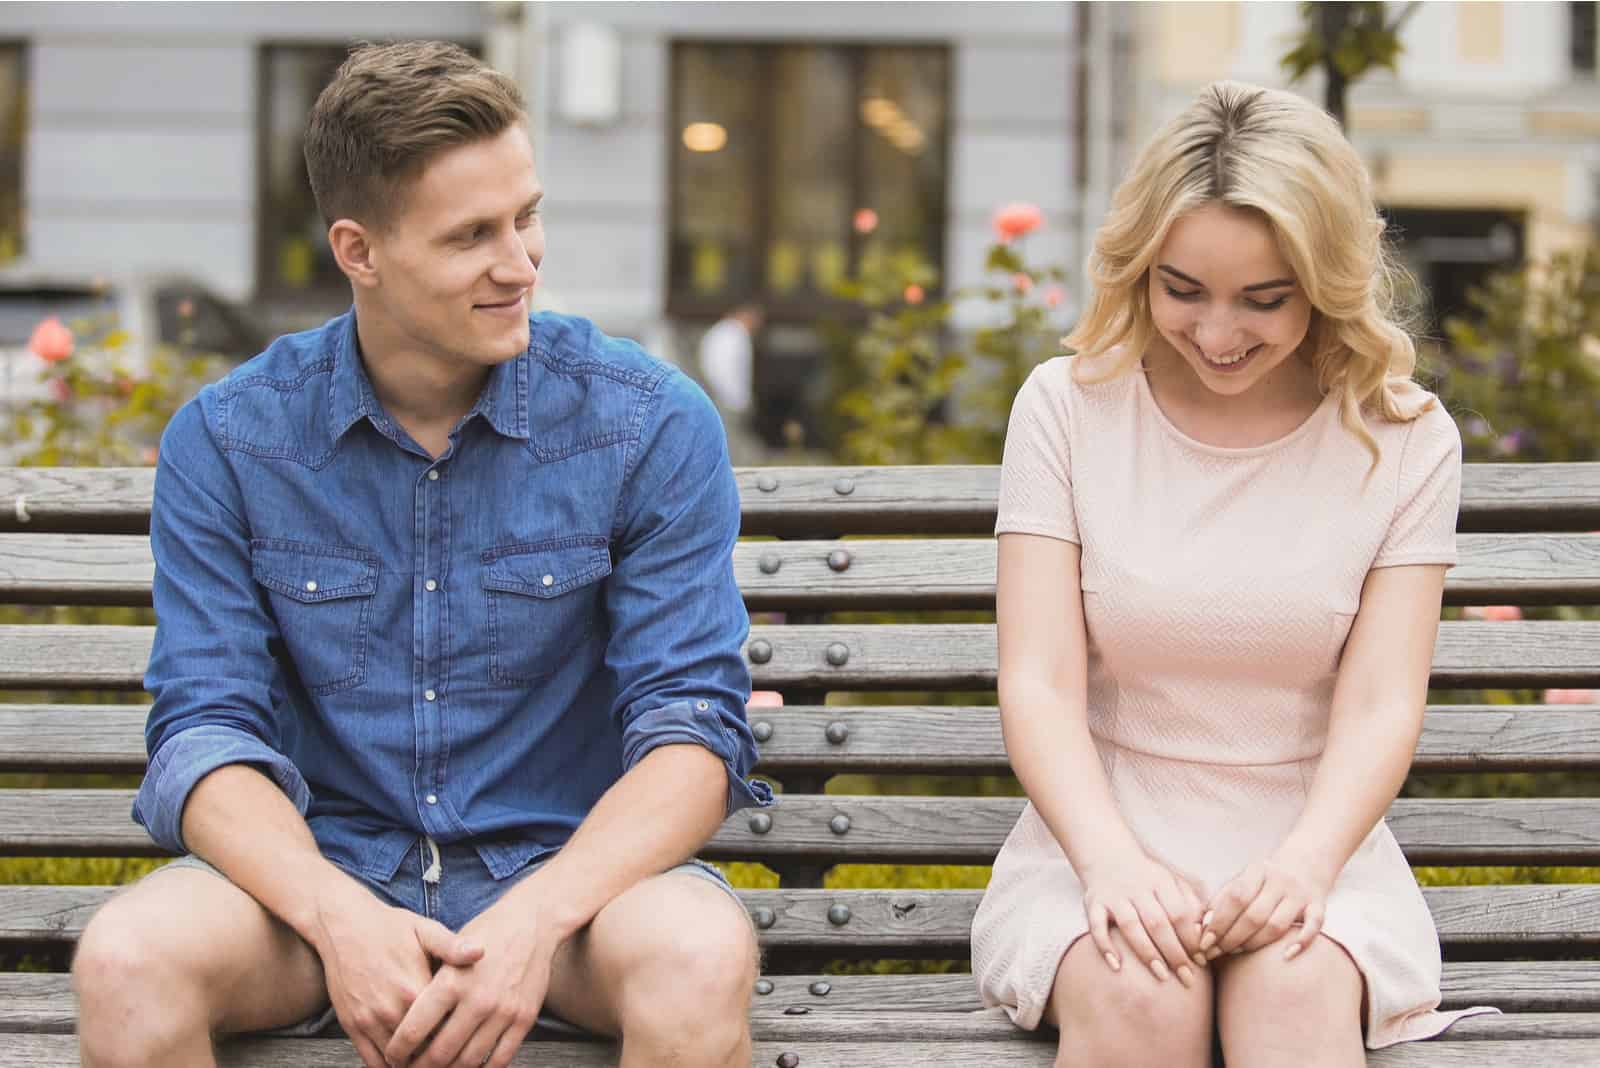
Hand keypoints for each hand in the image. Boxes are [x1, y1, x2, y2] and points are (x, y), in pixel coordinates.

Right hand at [309, 883, 483, 1067]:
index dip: (459, 1036)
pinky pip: (372, 1061)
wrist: (344, 925)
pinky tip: (404, 1061)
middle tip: (454, 1053)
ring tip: (431, 1059)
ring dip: (415, 1062)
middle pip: (424, 1049)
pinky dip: (389, 1066)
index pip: (445, 1028)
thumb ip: (452, 946)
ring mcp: (369, 1021)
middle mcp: (391, 1010)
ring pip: (398, 1060)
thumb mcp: (424, 930)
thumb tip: (480, 952)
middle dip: (440, 1054)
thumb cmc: (389, 927)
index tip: (470, 1037)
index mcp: (415, 989)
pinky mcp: (352, 1026)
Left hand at [386, 886, 558, 1067]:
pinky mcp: (524, 1018)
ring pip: (468, 1062)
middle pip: (439, 1054)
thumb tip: (401, 1021)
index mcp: (452, 982)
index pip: (413, 1031)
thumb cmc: (485, 933)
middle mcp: (478, 1000)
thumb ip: (428, 986)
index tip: (393, 1056)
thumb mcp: (449, 949)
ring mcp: (503, 1012)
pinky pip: (500, 1059)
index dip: (397, 1051)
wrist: (531, 921)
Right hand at [1080, 850, 1206, 986]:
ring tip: (1161, 975)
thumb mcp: (1172, 882)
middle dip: (1174, 953)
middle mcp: (1136, 887)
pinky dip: (1105, 945)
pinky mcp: (1093, 902)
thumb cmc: (1147, 878)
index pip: (1179, 913)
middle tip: (1187, 978)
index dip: (1191, 939)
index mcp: (1160, 881)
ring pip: (1130, 926)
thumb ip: (1192, 904)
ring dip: (1147, 952)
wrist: (1107, 854)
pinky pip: (1096, 925)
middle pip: (1157, 922)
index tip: (1202, 962)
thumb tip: (1208, 933)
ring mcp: (1113, 895)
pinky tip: (1117, 965)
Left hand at [1201, 849, 1332, 962]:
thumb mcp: (1243, 880)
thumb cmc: (1264, 879)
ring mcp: (1300, 894)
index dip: (1218, 921)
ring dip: (1254, 944)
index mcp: (1257, 870)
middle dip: (1231, 938)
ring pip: (1277, 925)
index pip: (1235, 897)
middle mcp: (1280, 881)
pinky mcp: (1319, 905)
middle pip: (1254, 916)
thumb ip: (1222, 900)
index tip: (1203, 942)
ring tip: (1236, 953)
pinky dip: (1301, 941)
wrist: (1307, 861)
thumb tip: (1203, 926)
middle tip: (1214, 953)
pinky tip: (1285, 956)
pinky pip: (1315, 926)